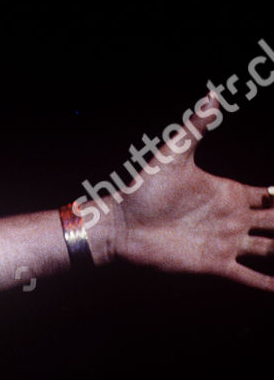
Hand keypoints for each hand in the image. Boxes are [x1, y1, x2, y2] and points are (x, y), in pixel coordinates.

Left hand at [103, 92, 273, 290]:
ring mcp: (226, 243)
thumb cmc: (143, 189)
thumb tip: (213, 94)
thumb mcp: (173, 154)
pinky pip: (248, 277)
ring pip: (271, 250)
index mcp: (228, 194)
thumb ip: (195, 126)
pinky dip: (268, 284)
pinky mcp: (215, 264)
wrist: (121, 224)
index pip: (267, 196)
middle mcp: (233, 220)